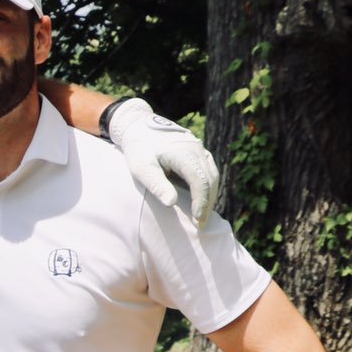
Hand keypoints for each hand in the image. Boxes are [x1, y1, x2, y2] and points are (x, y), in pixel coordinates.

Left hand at [105, 98, 220, 222]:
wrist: (139, 126)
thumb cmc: (138, 149)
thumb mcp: (141, 168)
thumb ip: (156, 184)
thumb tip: (172, 203)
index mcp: (183, 153)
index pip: (200, 180)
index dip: (201, 201)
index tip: (198, 219)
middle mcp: (196, 149)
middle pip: (210, 179)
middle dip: (208, 203)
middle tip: (201, 225)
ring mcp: (199, 148)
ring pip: (212, 175)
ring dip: (210, 196)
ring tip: (202, 216)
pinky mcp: (198, 151)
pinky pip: (209, 170)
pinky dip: (208, 186)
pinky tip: (201, 200)